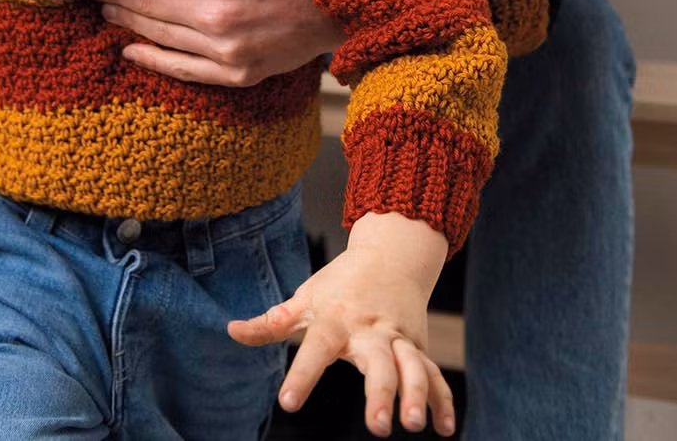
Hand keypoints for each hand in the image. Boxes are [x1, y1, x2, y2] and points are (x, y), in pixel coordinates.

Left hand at [93, 0, 342, 85]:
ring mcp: (226, 50)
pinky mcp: (237, 74)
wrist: (348, 10)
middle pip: (149, 1)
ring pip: (160, 35)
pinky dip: (152, 60)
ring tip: (105, 10)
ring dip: (128, 22)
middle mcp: (217, 15)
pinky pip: (183, 70)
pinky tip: (130, 50)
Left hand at [228, 212, 453, 438]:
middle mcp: (371, 329)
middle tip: (378, 428)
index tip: (288, 402)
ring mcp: (399, 338)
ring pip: (412, 367)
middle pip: (378, 362)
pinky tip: (445, 429)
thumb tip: (231, 331)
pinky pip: (434, 375)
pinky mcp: (419, 347)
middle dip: (381, 394)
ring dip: (416, 395)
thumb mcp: (305, 297)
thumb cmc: (340, 283)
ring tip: (414, 425)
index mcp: (337, 318)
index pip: (316, 347)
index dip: (302, 374)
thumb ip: (272, 321)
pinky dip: (443, 401)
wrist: (392, 254)